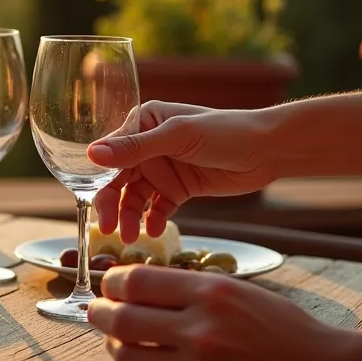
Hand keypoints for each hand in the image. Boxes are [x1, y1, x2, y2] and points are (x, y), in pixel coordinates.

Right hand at [87, 101, 276, 241]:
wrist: (268, 150)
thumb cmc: (226, 131)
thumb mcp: (178, 137)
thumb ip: (135, 148)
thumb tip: (92, 154)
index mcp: (143, 122)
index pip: (111, 153)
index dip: (98, 181)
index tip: (94, 206)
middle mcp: (148, 145)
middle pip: (119, 179)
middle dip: (112, 205)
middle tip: (110, 229)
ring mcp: (163, 169)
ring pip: (136, 197)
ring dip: (131, 217)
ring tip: (132, 237)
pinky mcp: (179, 188)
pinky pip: (158, 207)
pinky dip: (153, 220)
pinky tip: (154, 231)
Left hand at [88, 265, 347, 360]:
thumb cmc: (280, 323)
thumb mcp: (237, 288)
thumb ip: (188, 285)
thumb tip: (136, 282)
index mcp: (210, 292)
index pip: (137, 282)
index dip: (113, 281)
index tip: (111, 282)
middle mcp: (200, 328)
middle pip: (122, 318)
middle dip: (100, 311)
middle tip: (97, 308)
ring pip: (128, 356)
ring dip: (114, 344)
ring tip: (118, 336)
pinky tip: (149, 359)